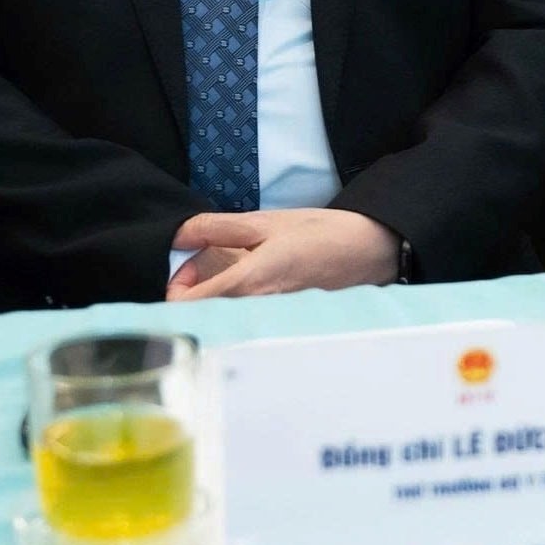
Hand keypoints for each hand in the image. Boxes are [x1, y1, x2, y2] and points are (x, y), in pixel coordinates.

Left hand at [164, 209, 400, 300]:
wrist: (369, 253)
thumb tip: (179, 234)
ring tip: (233, 270)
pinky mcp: (278, 322)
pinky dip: (237, 303)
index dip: (175, 288)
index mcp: (247, 283)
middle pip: (199, 315)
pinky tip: (254, 282)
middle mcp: (254, 310)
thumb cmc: (321, 234)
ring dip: (215, 297)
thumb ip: (216, 228)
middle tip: (207, 265)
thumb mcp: (266, 222)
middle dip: (194, 291)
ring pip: (221, 318)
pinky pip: (243, 318)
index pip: (184, 307)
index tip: (186, 269)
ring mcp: (267, 321)